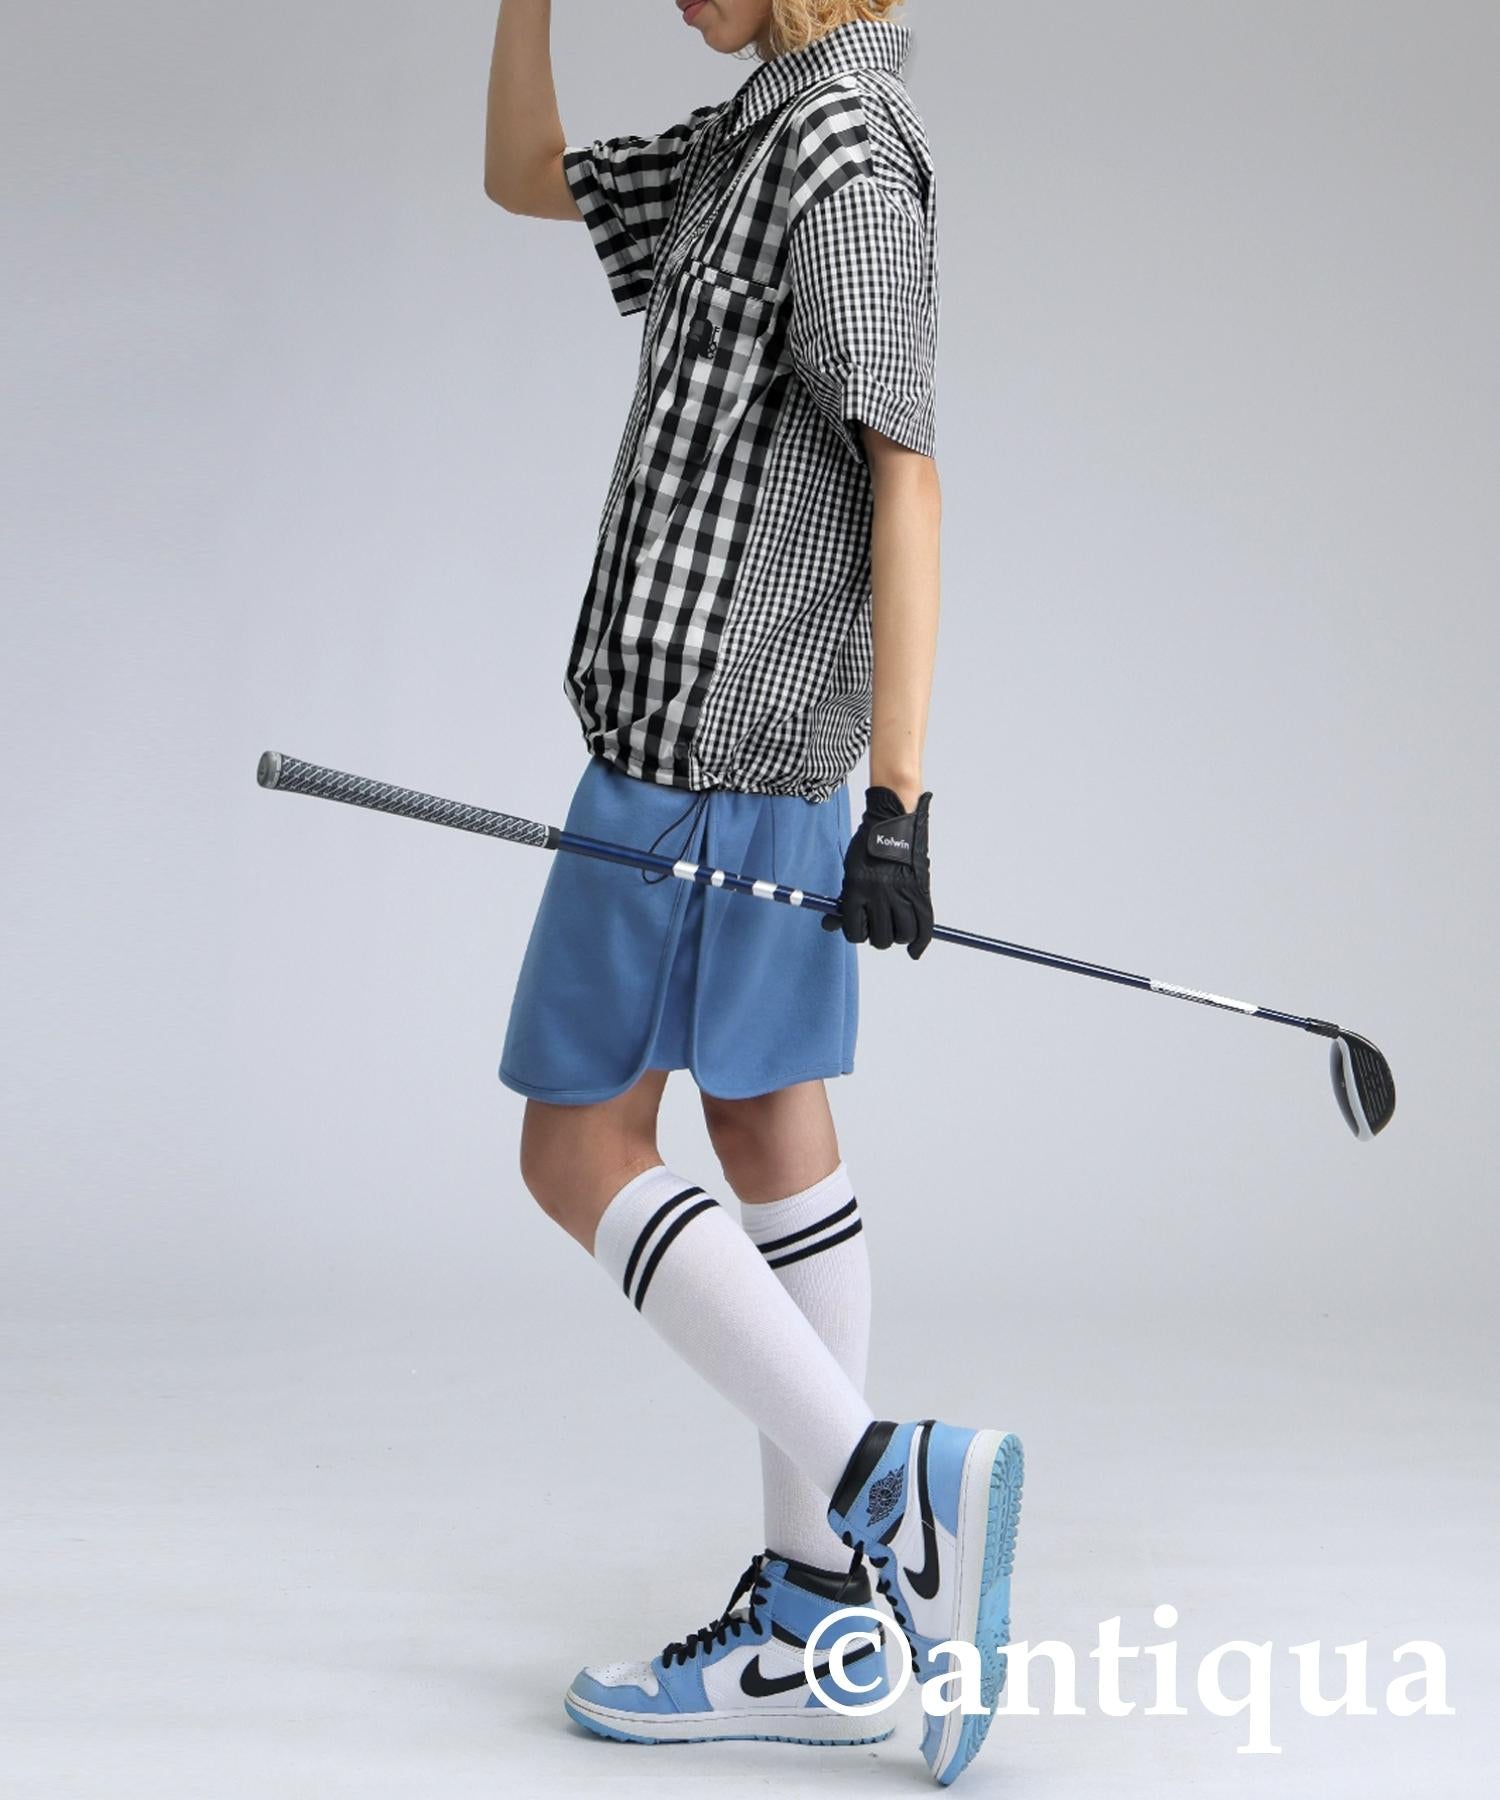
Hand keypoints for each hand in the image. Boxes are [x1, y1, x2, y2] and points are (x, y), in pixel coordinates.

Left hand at [821, 787, 933, 958]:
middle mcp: (879, 894)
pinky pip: (924, 927)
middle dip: (878, 936)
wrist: (891, 821)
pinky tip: (913, 951)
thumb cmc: (867, 849)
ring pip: (902, 936)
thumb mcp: (850, 873)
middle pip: (880, 938)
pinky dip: (920, 943)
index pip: (854, 931)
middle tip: (879, 925)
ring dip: (898, 937)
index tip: (860, 928)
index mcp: (856, 889)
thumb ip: (843, 900)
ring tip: (896, 927)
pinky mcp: (920, 891)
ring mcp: (902, 893)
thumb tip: (828, 925)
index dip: (856, 933)